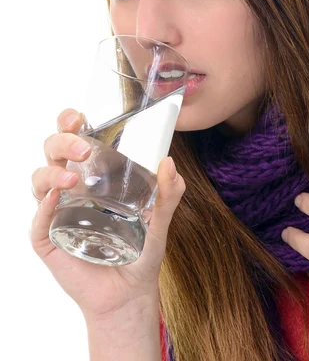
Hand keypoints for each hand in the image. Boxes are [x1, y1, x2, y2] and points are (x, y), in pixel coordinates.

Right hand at [30, 108, 185, 321]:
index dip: (70, 122)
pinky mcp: (48, 238)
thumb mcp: (159, 220)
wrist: (129, 294)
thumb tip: (169, 162)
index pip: (76, 139)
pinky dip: (43, 206)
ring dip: (52, 172)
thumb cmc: (141, 251)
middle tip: (83, 148)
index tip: (79, 116)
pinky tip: (55, 198)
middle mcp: (72, 187)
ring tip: (73, 179)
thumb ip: (168, 194)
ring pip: (39, 179)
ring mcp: (57, 211)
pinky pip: (37, 218)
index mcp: (95, 175)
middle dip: (62, 141)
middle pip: (53, 151)